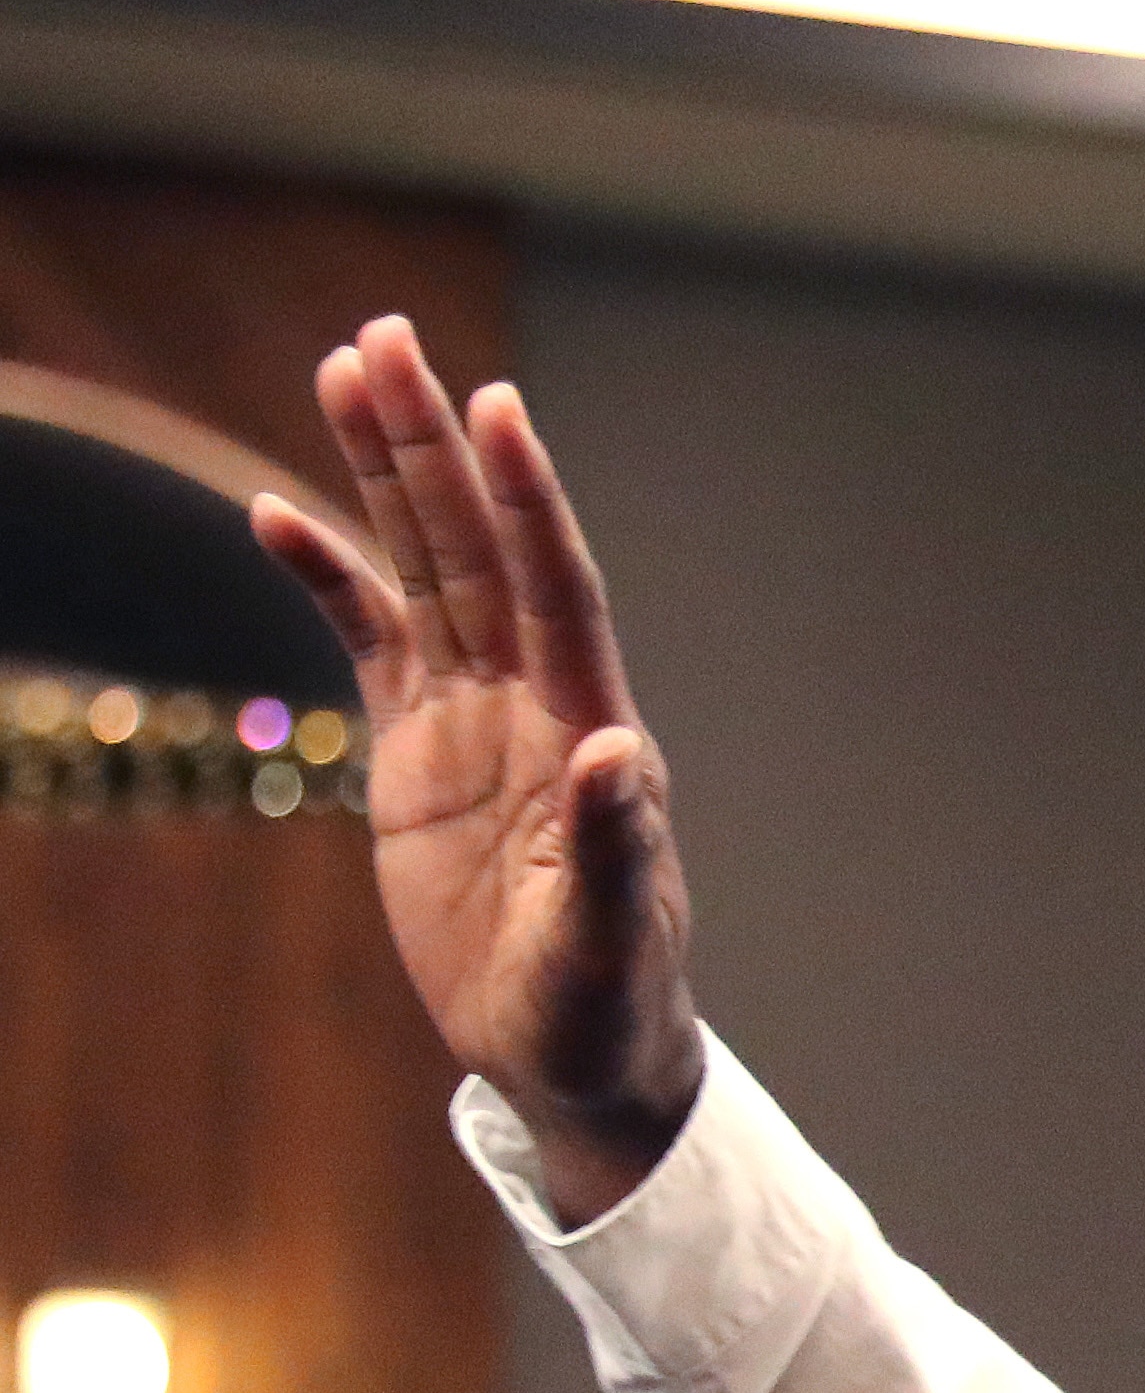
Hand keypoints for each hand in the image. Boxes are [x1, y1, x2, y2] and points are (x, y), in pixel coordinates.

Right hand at [250, 316, 702, 1222]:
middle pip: (480, 548)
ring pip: (427, 569)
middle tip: (388, 338)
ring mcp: (475, 719)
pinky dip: (328, 577)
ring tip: (343, 367)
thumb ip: (614, 847)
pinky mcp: (420, 749)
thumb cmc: (607, 1008)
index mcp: (591, 734)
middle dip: (437, 446)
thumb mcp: (607, 943)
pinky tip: (278, 512)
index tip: (499, 406)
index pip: (556, 590)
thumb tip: (618, 750)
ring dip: (386, 475)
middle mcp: (537, 704)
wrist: (573, 1055)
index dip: (528, 501)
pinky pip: (370, 638)